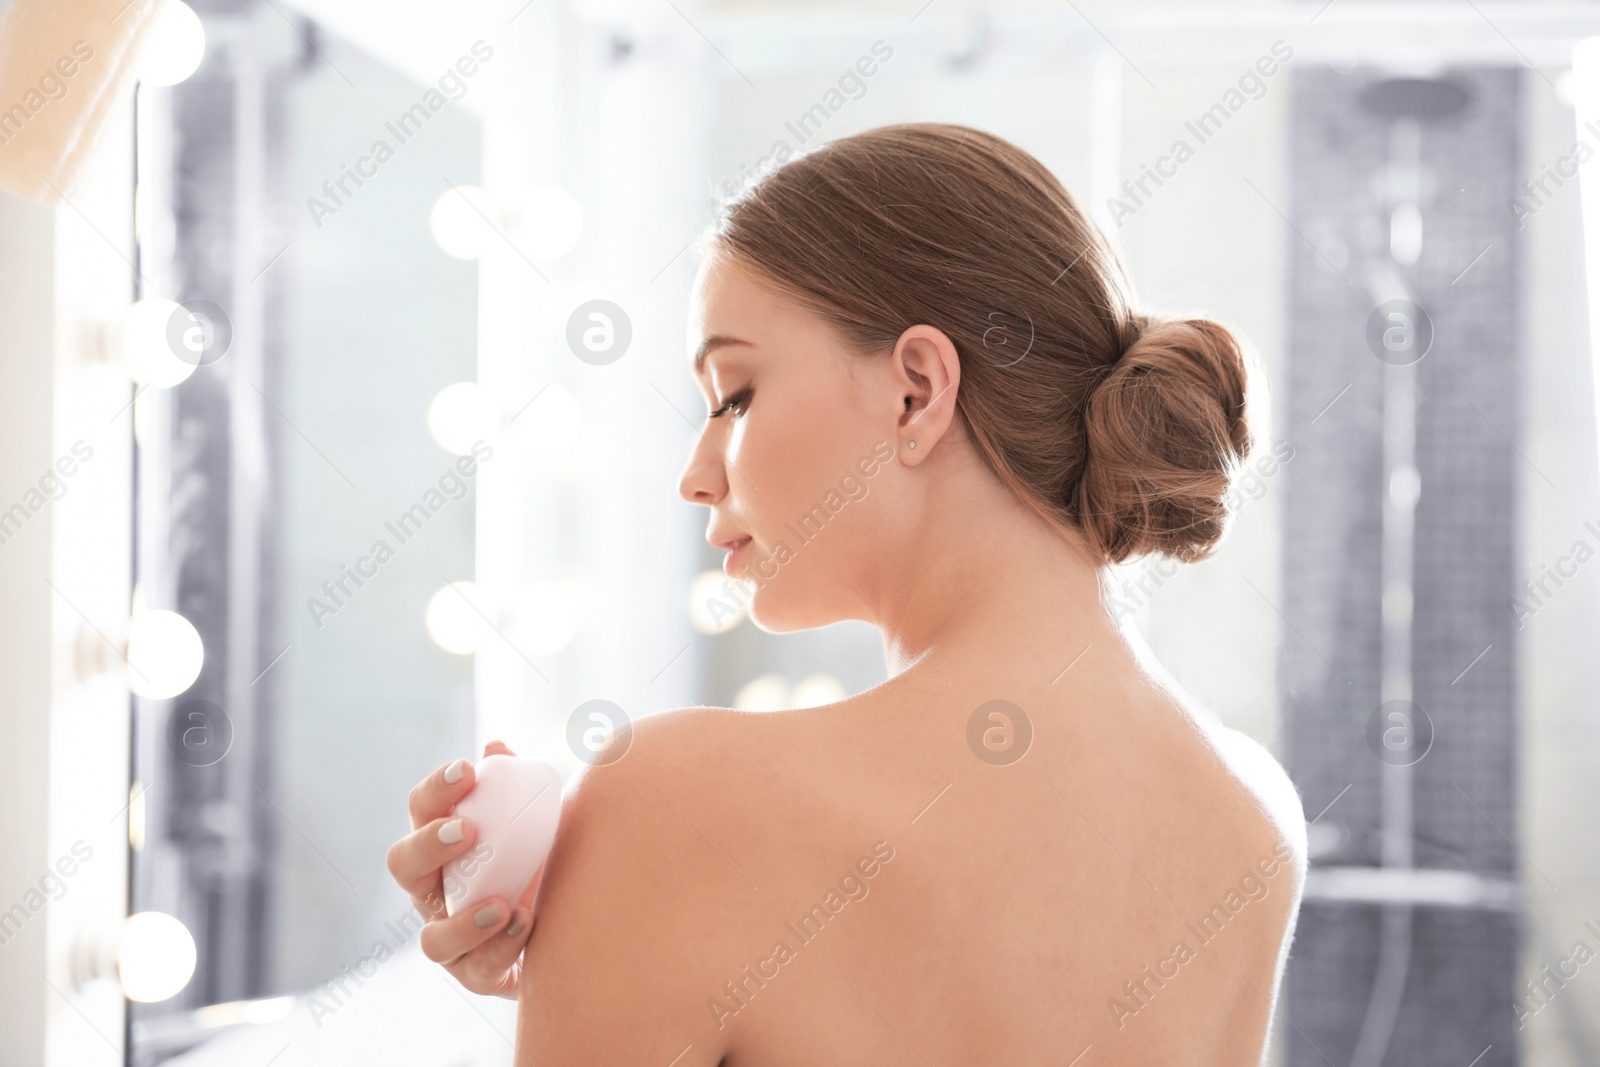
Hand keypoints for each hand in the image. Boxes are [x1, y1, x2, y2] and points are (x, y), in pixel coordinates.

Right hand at [386, 740, 544, 997]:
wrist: (567, 924)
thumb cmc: (536, 859)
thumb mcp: (532, 819)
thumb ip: (515, 787)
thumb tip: (497, 746)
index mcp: (442, 845)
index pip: (420, 811)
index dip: (434, 790)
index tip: (466, 769)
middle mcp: (434, 891)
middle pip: (404, 867)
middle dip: (429, 845)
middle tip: (467, 829)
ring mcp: (450, 938)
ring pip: (432, 941)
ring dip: (464, 921)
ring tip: (502, 903)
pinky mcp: (476, 974)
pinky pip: (477, 971)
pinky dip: (500, 948)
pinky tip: (526, 923)